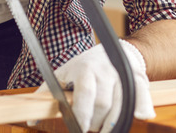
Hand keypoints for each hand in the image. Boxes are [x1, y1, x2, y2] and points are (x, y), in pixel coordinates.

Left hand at [36, 40, 155, 131]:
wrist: (114, 50)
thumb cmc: (85, 66)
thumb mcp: (64, 74)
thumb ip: (48, 94)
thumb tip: (32, 119)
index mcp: (85, 69)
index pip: (85, 94)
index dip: (82, 114)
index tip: (79, 129)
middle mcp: (105, 71)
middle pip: (103, 104)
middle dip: (96, 122)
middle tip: (90, 127)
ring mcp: (122, 74)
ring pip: (121, 104)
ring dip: (113, 123)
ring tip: (105, 130)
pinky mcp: (138, 78)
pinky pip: (142, 94)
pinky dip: (143, 106)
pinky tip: (141, 116)